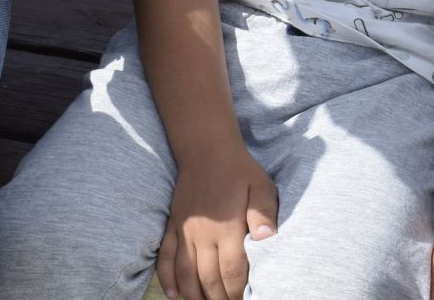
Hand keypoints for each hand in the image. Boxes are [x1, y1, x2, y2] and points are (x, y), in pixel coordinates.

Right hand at [155, 149, 277, 299]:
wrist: (206, 149)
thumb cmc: (239, 170)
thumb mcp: (261, 186)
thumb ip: (264, 213)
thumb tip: (268, 237)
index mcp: (227, 227)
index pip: (232, 271)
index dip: (238, 292)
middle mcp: (203, 233)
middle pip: (208, 278)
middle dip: (218, 298)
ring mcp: (185, 230)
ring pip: (185, 272)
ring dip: (194, 295)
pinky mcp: (173, 225)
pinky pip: (165, 256)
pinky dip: (167, 277)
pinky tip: (173, 295)